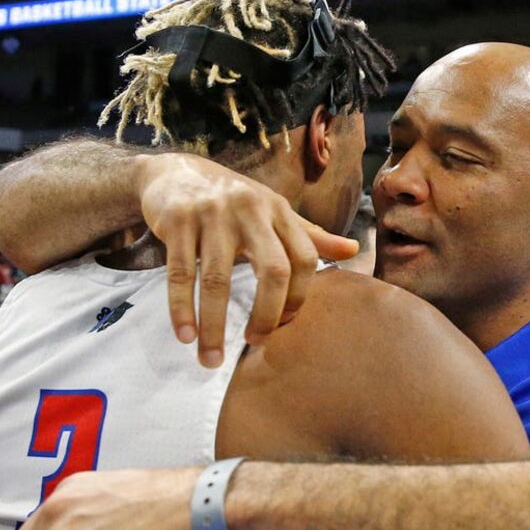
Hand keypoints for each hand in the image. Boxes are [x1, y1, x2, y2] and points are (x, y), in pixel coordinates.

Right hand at [135, 153, 358, 366]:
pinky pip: (180, 272)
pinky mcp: (177, 219)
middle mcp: (250, 209)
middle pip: (272, 270)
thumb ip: (310, 235)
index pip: (305, 259)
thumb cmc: (234, 201)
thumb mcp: (274, 212)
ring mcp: (212, 213)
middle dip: (266, 315)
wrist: (176, 171)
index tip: (282, 327)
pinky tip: (185, 335)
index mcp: (279, 210)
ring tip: (211, 359)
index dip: (299, 298)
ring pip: (217, 279)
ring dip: (214, 325)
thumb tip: (354, 251)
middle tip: (256, 343)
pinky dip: (181, 309)